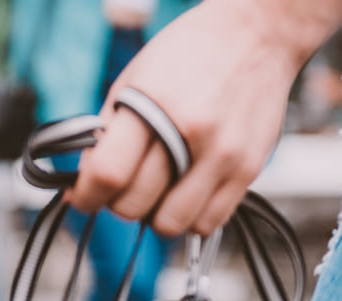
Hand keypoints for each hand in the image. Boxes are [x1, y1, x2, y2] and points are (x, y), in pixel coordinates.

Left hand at [70, 0, 341, 236]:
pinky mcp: (248, 170)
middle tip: (125, 186)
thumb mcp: (134, 79)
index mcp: (153, 105)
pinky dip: (190, 217)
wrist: (257, 34)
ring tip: (159, 190)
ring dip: (155, 215)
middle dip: (119, 203)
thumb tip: (84, 183)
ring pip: (170, 224)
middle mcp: (190, 132)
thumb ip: (106, 133)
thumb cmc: (192, 53)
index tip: (84, 197)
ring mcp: (222, 154)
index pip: (107, 173)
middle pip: (134, 205)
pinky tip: (186, 193)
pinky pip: (208, 223)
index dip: (87, 195)